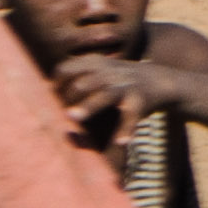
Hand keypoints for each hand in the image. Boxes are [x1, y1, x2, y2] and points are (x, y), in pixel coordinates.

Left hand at [50, 52, 169, 152]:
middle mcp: (110, 74)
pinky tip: (120, 143)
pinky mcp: (141, 103)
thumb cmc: (122, 80)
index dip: (56, 83)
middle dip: (68, 96)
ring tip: (73, 117)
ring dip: (89, 106)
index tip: (50, 97)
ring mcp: (126, 88)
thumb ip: (77, 76)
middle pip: (83, 82)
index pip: (67, 69)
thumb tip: (44, 88)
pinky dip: (126, 130)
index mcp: (96, 64)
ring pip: (104, 95)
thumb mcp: (101, 71)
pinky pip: (131, 118)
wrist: (163, 81)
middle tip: (60, 113)